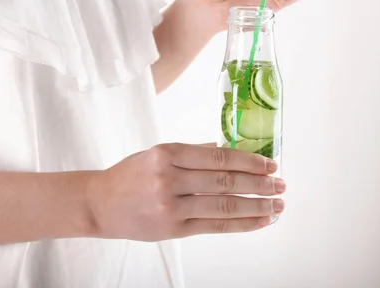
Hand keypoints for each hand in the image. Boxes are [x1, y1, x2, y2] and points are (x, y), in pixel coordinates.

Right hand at [88, 143, 285, 240]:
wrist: (99, 204)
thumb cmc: (131, 174)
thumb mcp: (158, 153)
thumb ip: (195, 152)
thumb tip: (232, 150)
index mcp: (167, 154)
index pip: (218, 157)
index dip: (249, 161)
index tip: (270, 165)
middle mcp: (169, 179)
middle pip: (225, 181)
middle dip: (259, 184)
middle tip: (280, 185)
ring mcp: (171, 206)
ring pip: (224, 206)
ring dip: (256, 206)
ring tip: (277, 205)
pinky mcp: (173, 229)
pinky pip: (214, 226)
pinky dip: (241, 224)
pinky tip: (259, 220)